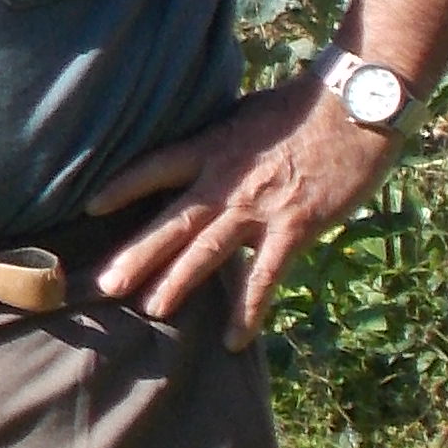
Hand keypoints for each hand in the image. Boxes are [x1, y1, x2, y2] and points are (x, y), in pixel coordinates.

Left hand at [90, 79, 397, 346]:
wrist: (357, 106)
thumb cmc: (303, 106)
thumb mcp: (245, 115)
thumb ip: (219, 140)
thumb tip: (196, 151)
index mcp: (211, 146)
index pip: (154, 167)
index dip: (121, 186)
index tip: (90, 208)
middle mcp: (226, 179)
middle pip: (172, 221)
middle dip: (137, 254)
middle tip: (104, 285)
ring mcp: (258, 207)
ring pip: (208, 252)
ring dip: (177, 282)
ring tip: (150, 311)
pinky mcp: (294, 227)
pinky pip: (265, 277)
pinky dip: (248, 310)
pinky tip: (233, 340)